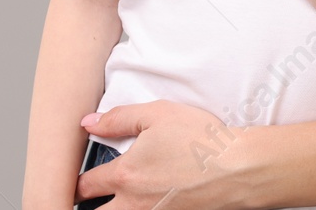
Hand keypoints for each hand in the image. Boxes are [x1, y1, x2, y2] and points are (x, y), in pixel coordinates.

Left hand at [76, 102, 246, 209]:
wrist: (239, 169)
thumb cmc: (202, 140)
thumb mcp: (159, 114)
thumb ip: (119, 118)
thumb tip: (88, 124)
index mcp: (125, 176)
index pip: (84, 186)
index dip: (76, 184)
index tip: (77, 182)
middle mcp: (132, 204)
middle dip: (84, 206)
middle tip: (84, 199)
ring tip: (113, 202)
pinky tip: (147, 203)